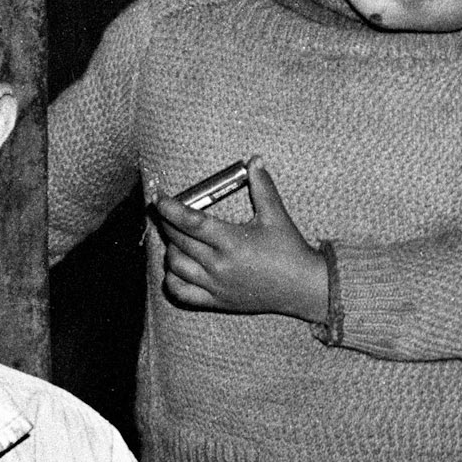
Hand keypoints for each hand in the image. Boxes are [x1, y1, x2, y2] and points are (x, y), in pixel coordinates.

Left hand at [155, 156, 328, 321]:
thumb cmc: (290, 250)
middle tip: (165, 213)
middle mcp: (220, 264)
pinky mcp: (215, 301)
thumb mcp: (276, 216)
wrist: (303, 287)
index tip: (158, 199)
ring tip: (176, 238)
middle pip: (178, 241)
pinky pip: (181, 292)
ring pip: (175, 266)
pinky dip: (171, 279)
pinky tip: (176, 267)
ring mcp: (215, 285)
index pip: (191, 222)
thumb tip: (255, 160)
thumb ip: (263, 187)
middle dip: (167, 224)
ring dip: (170, 249)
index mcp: (232, 241)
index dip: (171, 209)